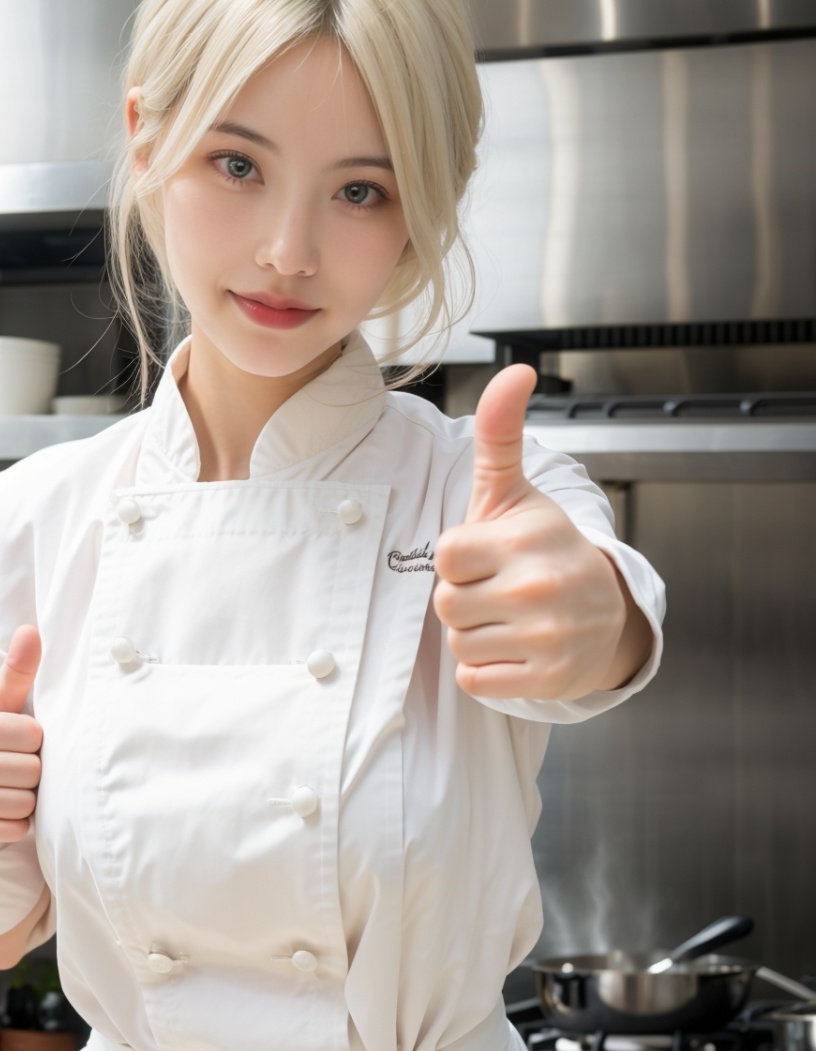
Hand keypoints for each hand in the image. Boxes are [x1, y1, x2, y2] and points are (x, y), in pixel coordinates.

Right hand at [0, 624, 43, 859]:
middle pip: (29, 771)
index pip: (31, 734)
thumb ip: (17, 669)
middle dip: (30, 770)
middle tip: (12, 766)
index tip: (15, 740)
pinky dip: (14, 822)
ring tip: (7, 786)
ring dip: (25, 797)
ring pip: (23, 803)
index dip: (32, 738)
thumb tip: (31, 631)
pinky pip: (11, 828)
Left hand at [433, 365, 641, 699]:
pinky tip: (515, 650)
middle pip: (446, 606)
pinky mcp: (548, 679)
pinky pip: (475, 681)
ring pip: (458, 645)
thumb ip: (499, 433)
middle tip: (500, 591)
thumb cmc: (545, 549)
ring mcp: (547, 637)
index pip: (444, 557)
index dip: (458, 560)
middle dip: (464, 601)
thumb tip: (516, 369)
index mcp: (526, 540)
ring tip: (509, 620)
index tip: (488, 556)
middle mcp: (538, 588)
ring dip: (474, 637)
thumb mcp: (517, 492)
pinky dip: (486, 672)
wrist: (605, 615)